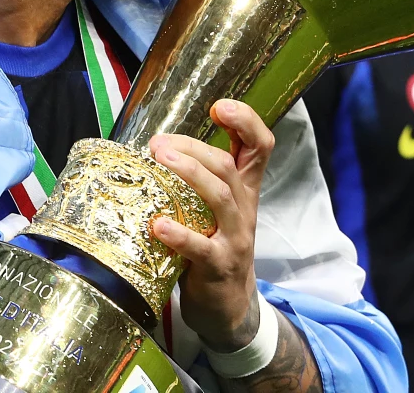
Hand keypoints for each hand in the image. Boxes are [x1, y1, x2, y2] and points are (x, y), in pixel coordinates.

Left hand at [148, 99, 274, 351]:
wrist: (228, 306)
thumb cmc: (212, 247)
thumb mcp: (213, 210)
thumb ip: (198, 180)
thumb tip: (155, 145)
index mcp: (243, 190)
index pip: (259, 146)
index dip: (246, 122)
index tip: (220, 107)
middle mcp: (243, 208)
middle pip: (228, 166)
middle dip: (194, 147)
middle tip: (158, 143)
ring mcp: (234, 238)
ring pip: (220, 197)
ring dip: (190, 174)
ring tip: (160, 160)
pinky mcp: (219, 266)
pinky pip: (202, 247)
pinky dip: (179, 234)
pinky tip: (158, 225)